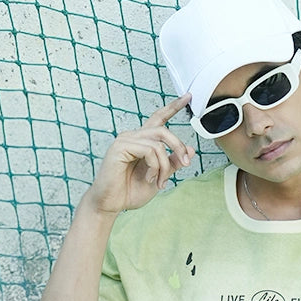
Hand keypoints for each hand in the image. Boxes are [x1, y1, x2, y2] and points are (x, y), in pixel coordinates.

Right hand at [85, 97, 194, 215]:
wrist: (110, 204)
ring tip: (159, 182)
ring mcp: (126, 140)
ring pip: (158, 143)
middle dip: (178, 147)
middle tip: (186, 163)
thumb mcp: (159, 177)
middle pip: (163, 130)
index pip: (159, 118)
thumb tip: (189, 149)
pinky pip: (149, 150)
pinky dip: (155, 167)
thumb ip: (172, 163)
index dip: (173, 107)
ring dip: (165, 165)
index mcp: (142, 141)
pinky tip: (150, 178)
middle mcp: (133, 136)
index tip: (188, 96)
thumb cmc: (130, 192)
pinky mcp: (121, 147)